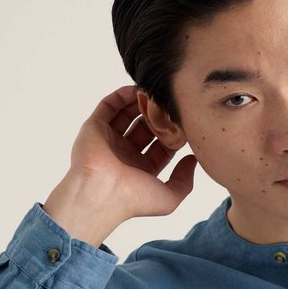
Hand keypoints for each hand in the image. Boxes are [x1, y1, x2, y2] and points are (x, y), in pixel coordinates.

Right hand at [43, 84, 197, 245]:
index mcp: (141, 171)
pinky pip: (109, 106)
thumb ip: (185, 181)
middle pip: (145, 129)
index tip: (184, 123)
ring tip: (155, 92)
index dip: (173, 135)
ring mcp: (109, 140)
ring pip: (127, 115)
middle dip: (158, 117)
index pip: (161, 148)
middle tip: (170, 105)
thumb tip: (192, 160)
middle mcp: (125, 155)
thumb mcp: (169, 198)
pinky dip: (122, 96)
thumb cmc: (134, 199)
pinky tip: (137, 89)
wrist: (101, 193)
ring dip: (141, 104)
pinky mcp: (95, 127)